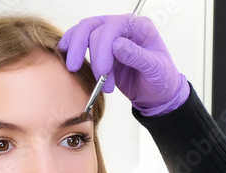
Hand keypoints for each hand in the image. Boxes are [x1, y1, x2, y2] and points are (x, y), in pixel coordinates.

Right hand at [58, 15, 189, 115]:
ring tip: (75, 71)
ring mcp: (110, 38)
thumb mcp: (155, 69)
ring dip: (77, 51)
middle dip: (83, 47)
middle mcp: (123, 28)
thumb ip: (137, 56)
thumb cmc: (160, 79)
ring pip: (84, 32)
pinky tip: (65, 55)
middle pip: (94, 26)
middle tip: (75, 69)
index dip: (103, 46)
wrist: (156, 93)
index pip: (114, 26)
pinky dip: (71, 48)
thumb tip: (117, 45)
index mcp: (139, 27)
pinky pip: (81, 42)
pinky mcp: (100, 50)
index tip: (101, 71)